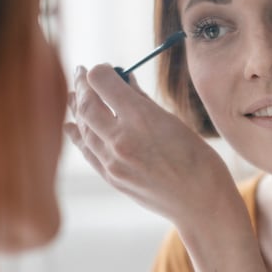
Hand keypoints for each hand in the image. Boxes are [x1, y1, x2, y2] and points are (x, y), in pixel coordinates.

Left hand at [64, 64, 241, 227]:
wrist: (201, 203)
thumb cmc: (198, 159)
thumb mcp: (174, 122)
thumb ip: (143, 100)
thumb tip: (125, 80)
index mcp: (141, 118)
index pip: (102, 82)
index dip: (100, 70)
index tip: (104, 68)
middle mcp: (121, 139)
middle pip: (87, 104)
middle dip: (82, 85)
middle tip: (82, 73)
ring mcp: (113, 162)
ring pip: (83, 128)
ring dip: (77, 108)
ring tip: (75, 95)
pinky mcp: (111, 178)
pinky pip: (87, 151)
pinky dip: (78, 135)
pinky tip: (71, 125)